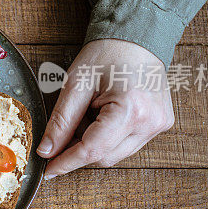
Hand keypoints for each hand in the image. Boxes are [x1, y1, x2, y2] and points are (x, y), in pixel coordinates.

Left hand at [37, 39, 173, 178]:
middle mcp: (151, 122)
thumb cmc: (106, 54)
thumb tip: (47, 151)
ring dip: (94, 142)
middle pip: (104, 157)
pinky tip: (103, 114)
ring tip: (89, 112)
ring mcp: (159, 125)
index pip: (92, 150)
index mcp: (131, 110)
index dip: (66, 162)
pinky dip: (108, 137)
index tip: (48, 170)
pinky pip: (127, 144)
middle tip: (66, 127)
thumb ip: (61, 122)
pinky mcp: (161, 124)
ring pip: (115, 154)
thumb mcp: (75, 85)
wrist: (136, 38)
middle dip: (79, 149)